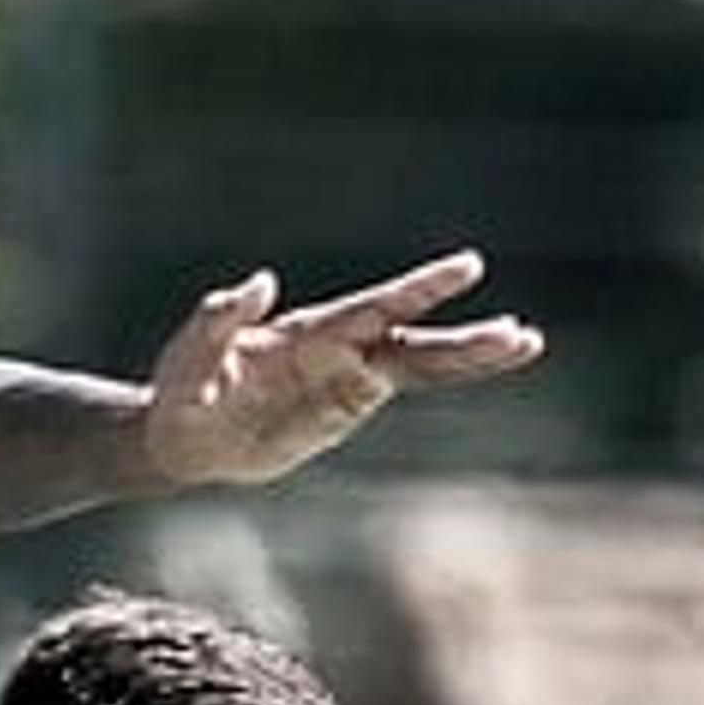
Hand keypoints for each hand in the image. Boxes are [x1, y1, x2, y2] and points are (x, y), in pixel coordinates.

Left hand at [139, 249, 541, 487]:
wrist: (179, 437)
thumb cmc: (181, 388)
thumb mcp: (190, 351)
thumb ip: (220, 316)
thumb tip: (258, 282)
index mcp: (309, 331)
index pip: (376, 307)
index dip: (420, 289)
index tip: (467, 266)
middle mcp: (338, 348)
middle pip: (412, 337)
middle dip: (464, 337)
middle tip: (519, 331)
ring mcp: (347, 377)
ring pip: (420, 363)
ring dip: (469, 357)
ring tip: (524, 343)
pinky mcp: (346, 408)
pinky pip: (401, 389)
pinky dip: (440, 379)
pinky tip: (479, 368)